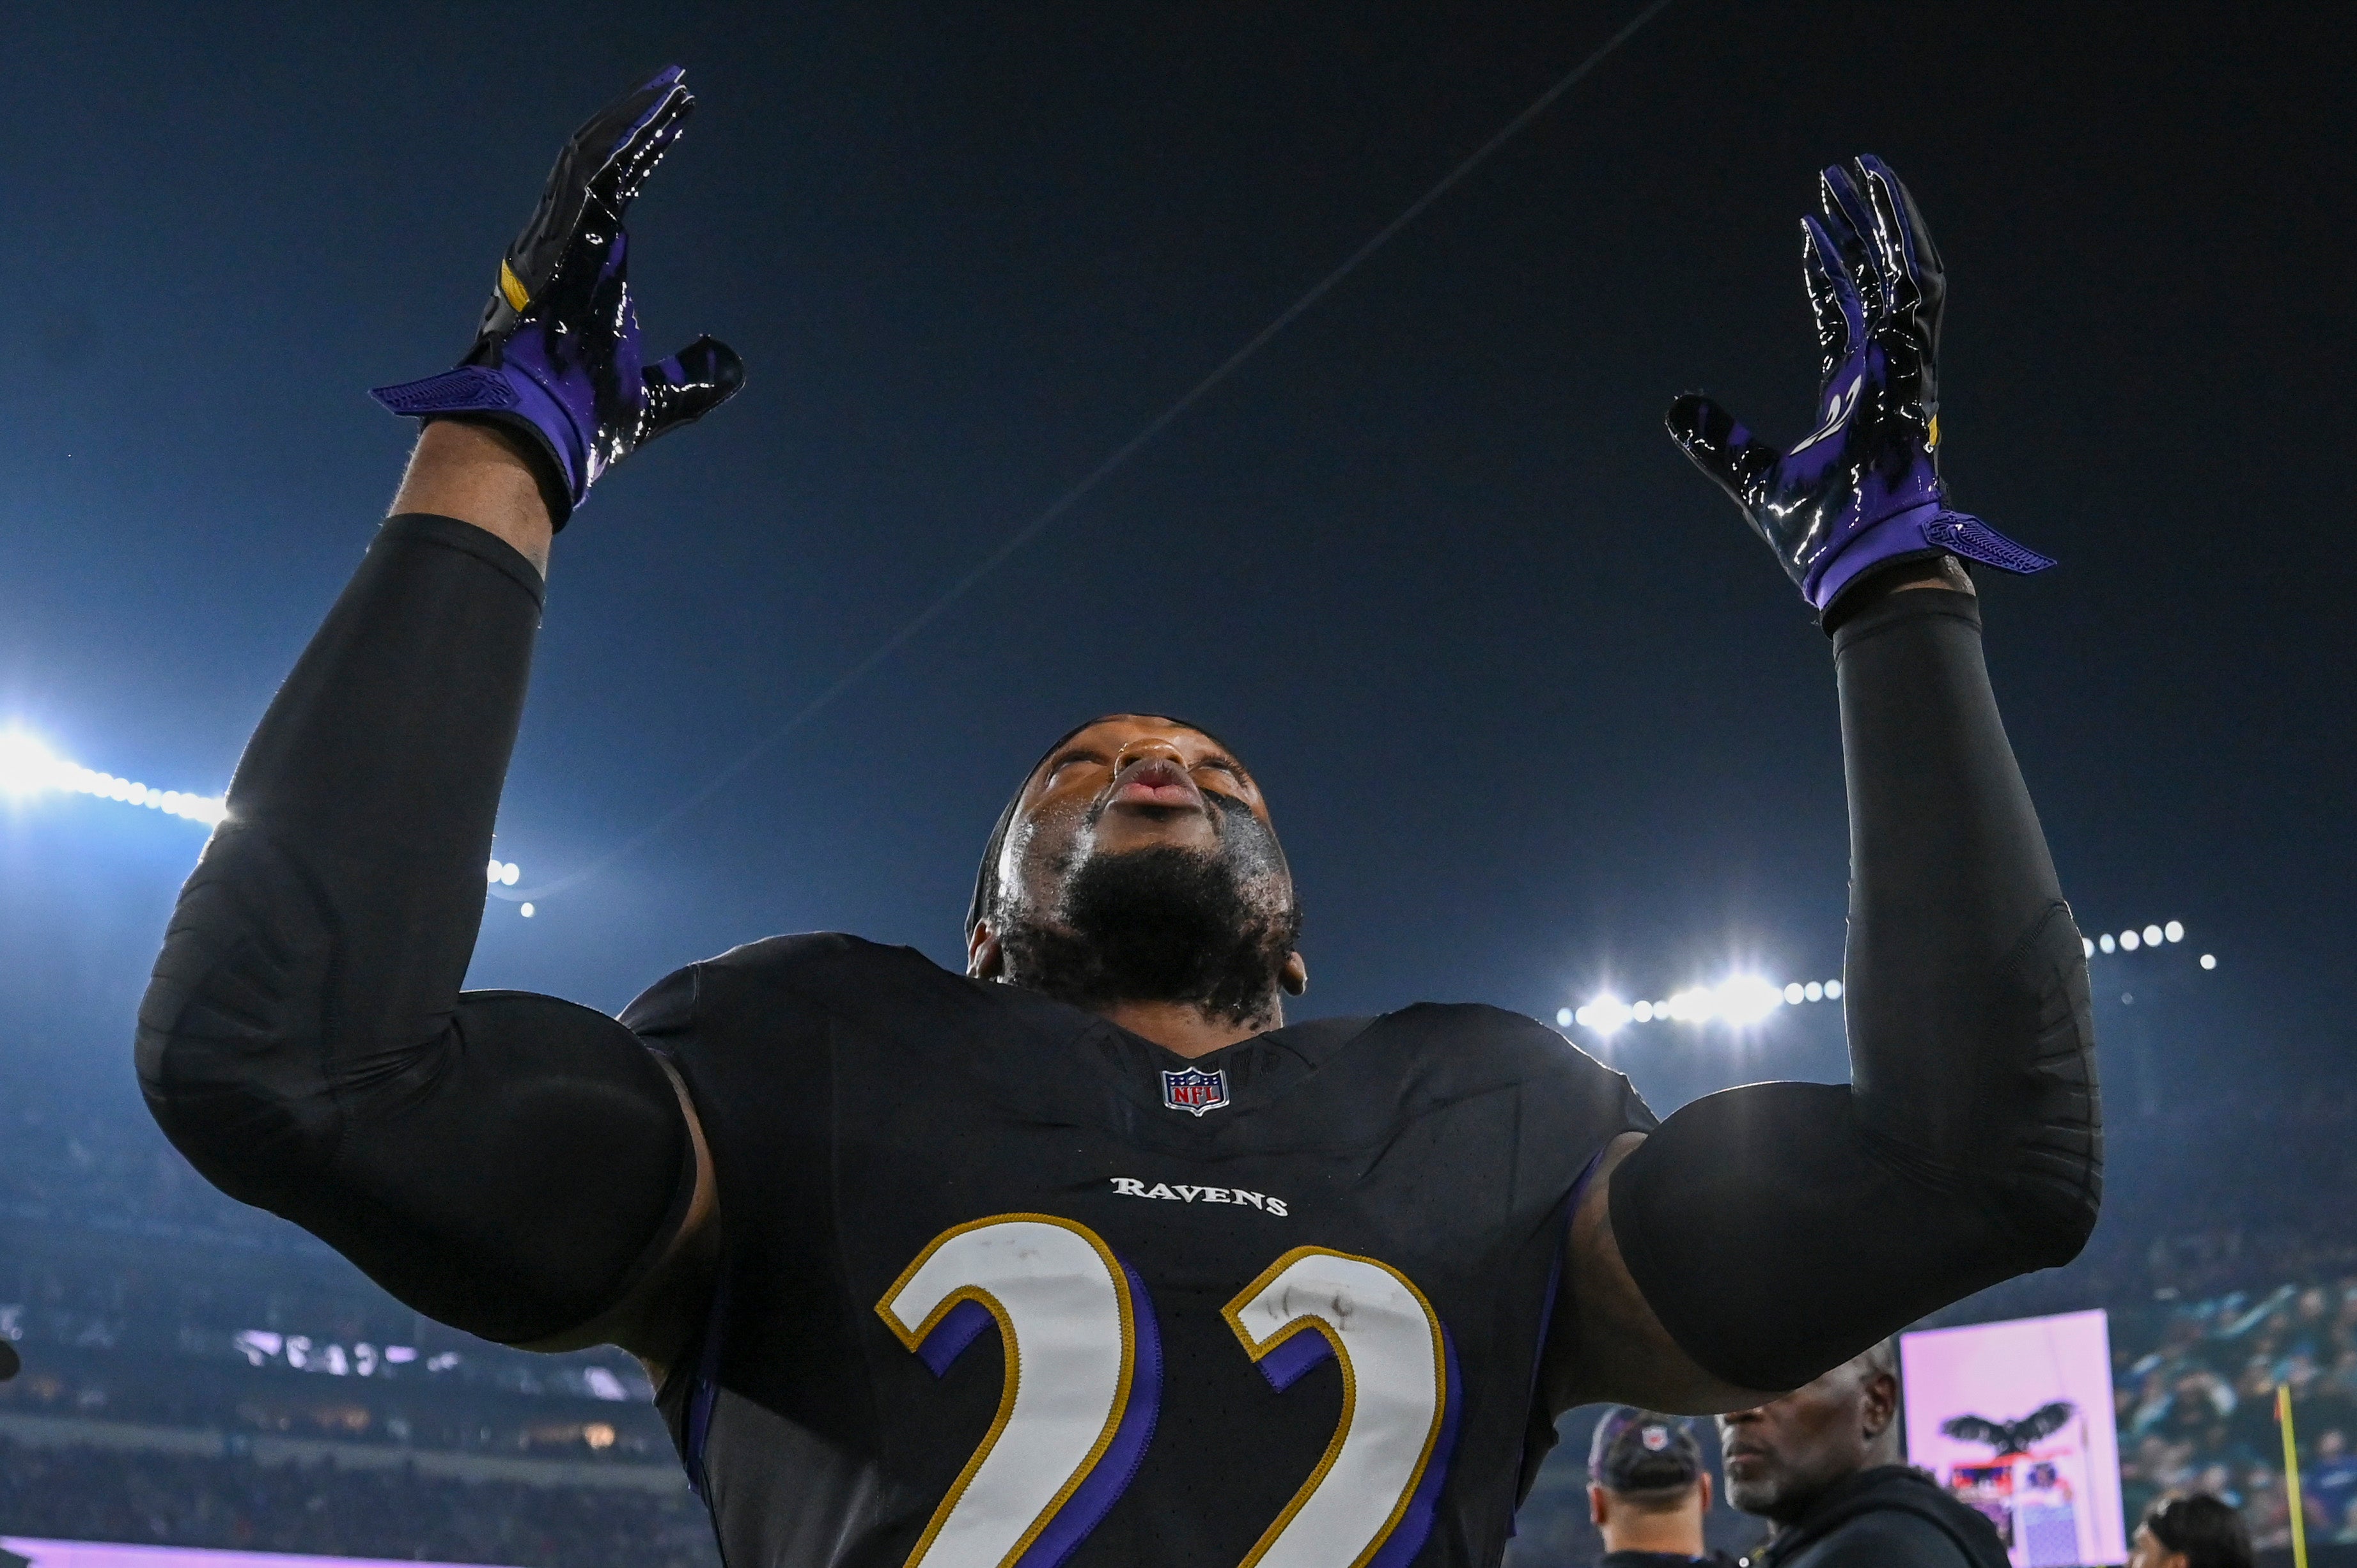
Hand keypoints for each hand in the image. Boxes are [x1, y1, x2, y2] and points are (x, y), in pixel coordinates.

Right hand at [371, 66, 743, 527]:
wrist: (536, 437)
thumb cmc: (582, 422)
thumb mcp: (660, 399)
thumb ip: (693, 379)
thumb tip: (727, 360)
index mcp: (587, 268)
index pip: (617, 192)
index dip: (644, 154)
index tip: (676, 123)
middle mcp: (564, 244)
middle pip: (601, 163)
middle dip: (639, 122)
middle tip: (678, 89)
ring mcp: (553, 240)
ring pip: (591, 158)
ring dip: (632, 120)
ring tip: (672, 89)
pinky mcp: (554, 243)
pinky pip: (585, 177)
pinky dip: (616, 144)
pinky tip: (647, 115)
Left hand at [1665, 155, 2051, 613]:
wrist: (1857, 566)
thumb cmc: (1817, 535)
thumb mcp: (1749, 476)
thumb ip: (1717, 438)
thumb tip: (1676, 406)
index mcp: (1853, 393)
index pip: (1843, 315)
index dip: (1828, 270)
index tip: (1807, 225)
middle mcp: (1884, 373)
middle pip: (1877, 280)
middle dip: (1860, 227)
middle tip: (1838, 174)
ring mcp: (1905, 370)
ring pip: (1904, 272)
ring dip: (1885, 219)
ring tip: (1860, 168)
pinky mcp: (1918, 370)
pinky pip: (1918, 292)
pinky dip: (1902, 244)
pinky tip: (1879, 202)